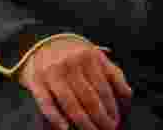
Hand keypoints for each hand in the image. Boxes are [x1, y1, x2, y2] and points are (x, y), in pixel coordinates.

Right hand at [16, 37, 131, 129]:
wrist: (41, 41)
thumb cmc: (75, 55)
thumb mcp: (95, 57)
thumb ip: (112, 73)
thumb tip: (127, 95)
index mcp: (89, 57)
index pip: (103, 88)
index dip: (111, 107)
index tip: (116, 121)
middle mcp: (70, 64)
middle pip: (89, 98)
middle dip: (100, 118)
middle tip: (108, 129)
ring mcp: (52, 73)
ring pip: (70, 103)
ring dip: (83, 122)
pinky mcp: (35, 81)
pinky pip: (46, 103)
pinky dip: (55, 117)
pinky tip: (65, 129)